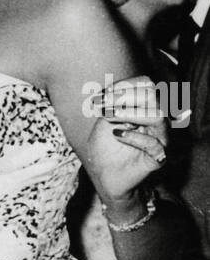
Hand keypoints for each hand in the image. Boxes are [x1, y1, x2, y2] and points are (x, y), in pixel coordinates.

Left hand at [85, 75, 167, 203]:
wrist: (105, 176)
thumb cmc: (106, 146)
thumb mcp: (104, 119)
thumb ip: (110, 103)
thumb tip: (110, 91)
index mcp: (146, 107)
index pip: (145, 84)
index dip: (123, 85)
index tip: (100, 96)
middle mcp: (157, 119)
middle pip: (152, 95)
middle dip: (124, 97)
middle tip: (102, 105)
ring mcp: (160, 138)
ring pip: (158, 115)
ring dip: (130, 112)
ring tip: (108, 116)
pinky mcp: (158, 158)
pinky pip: (154, 144)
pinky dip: (134, 137)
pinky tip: (118, 135)